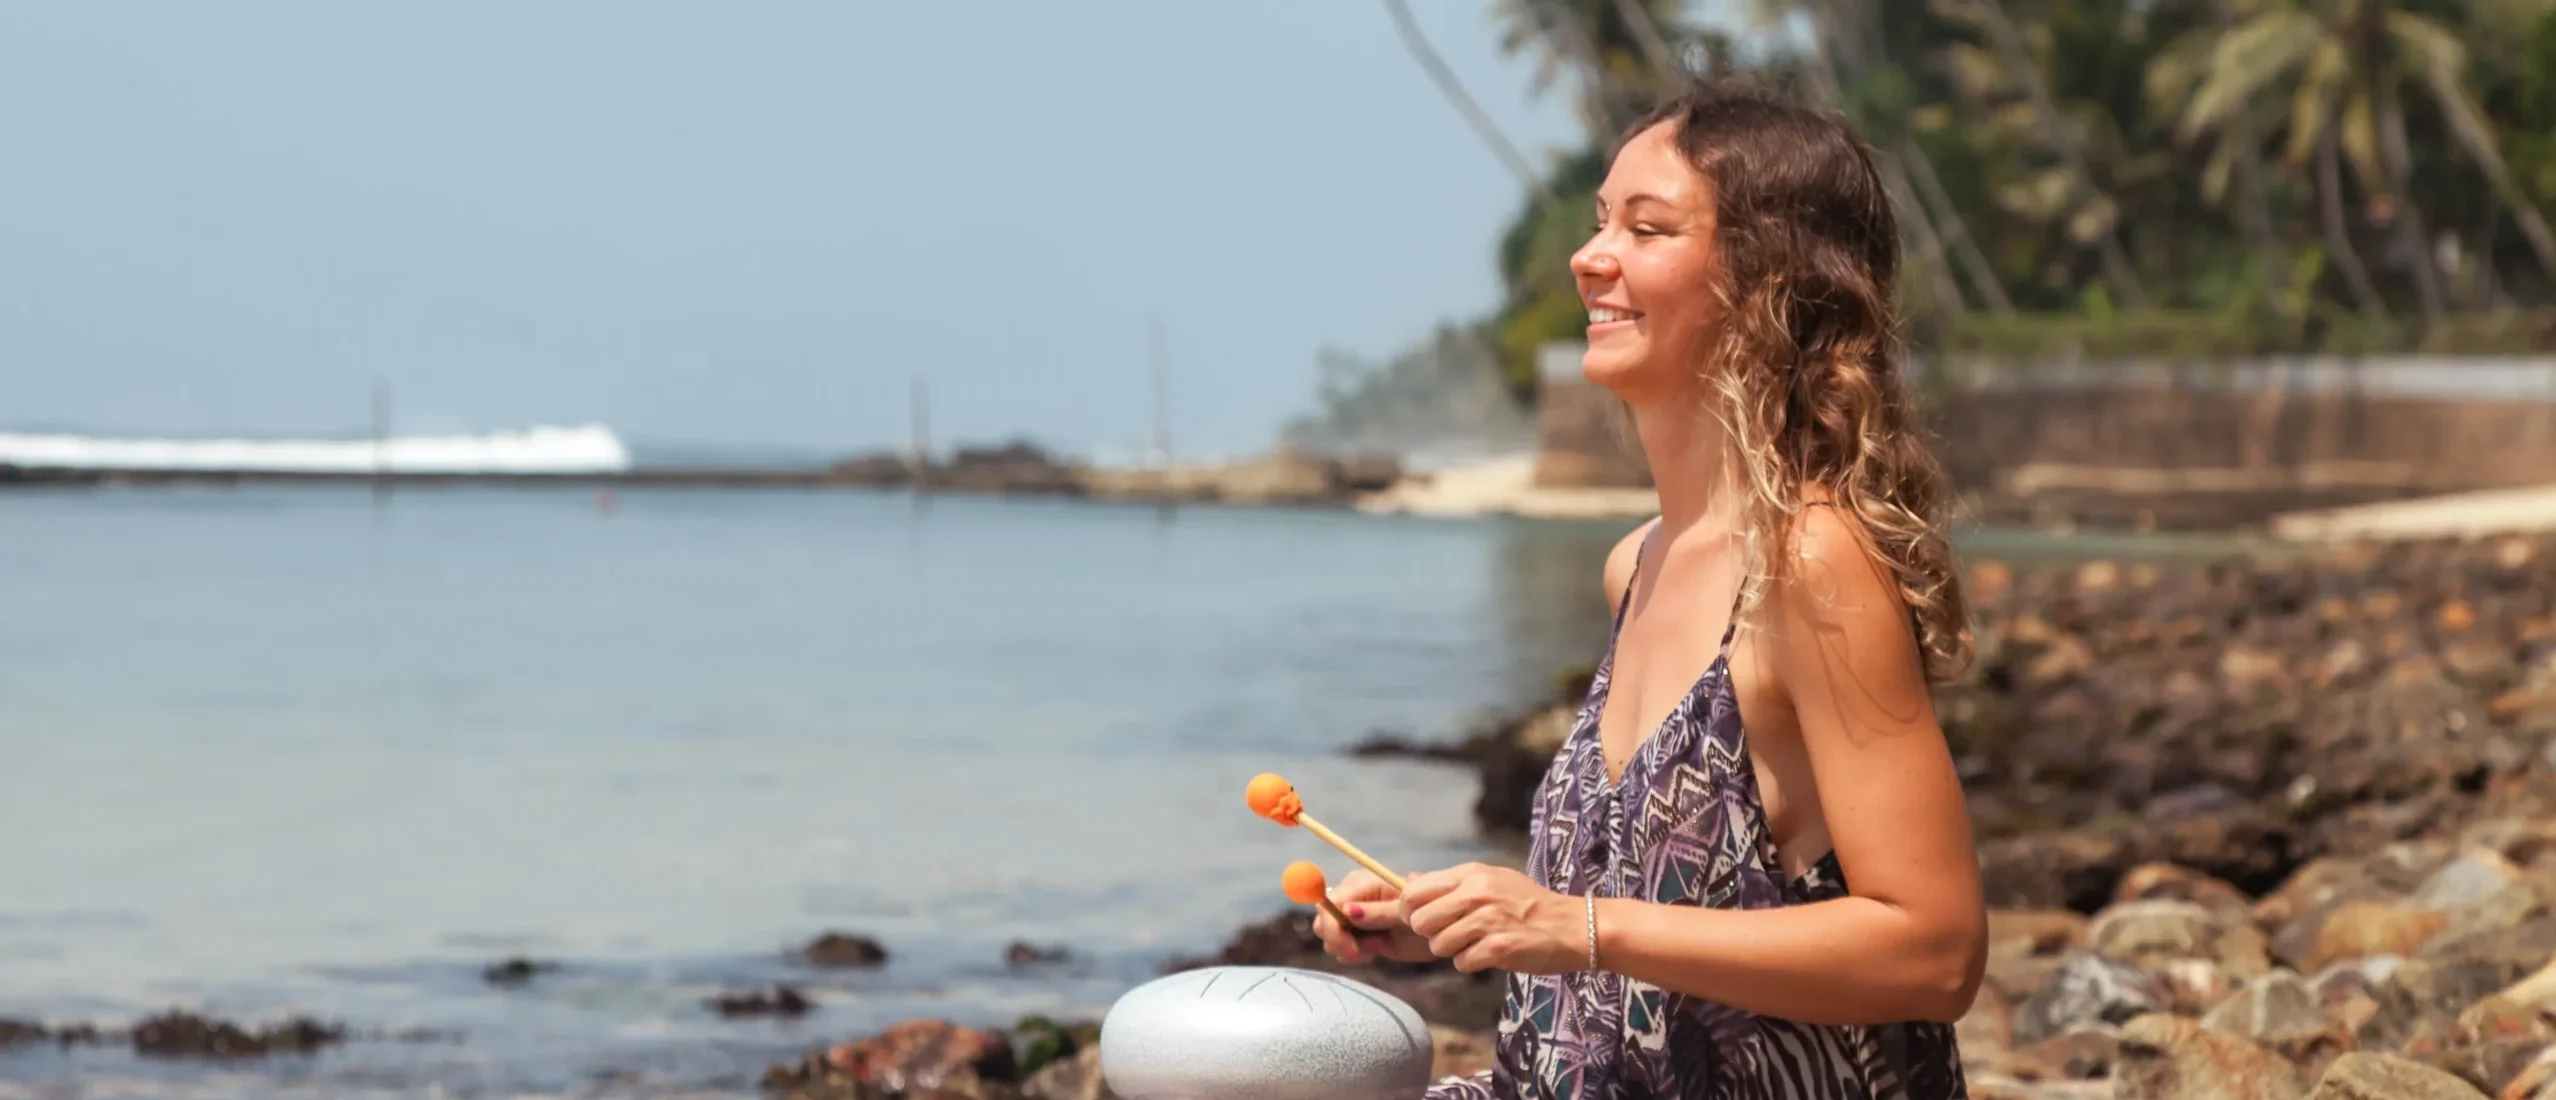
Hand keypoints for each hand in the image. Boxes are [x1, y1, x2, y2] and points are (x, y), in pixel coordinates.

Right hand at [1310, 868, 1434, 964]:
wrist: (1439, 929)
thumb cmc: (1428, 913)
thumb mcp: (1407, 914)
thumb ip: (1378, 912)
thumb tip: (1347, 910)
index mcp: (1362, 883)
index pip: (1328, 904)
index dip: (1333, 928)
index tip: (1352, 950)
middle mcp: (1351, 896)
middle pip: (1322, 920)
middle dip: (1340, 941)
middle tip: (1372, 949)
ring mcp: (1352, 915)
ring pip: (1328, 937)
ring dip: (1351, 948)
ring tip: (1381, 945)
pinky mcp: (1355, 932)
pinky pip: (1339, 947)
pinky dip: (1355, 954)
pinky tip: (1377, 949)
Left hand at [1397, 862, 1585, 974]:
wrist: (1572, 926)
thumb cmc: (1528, 904)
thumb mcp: (1492, 880)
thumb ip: (1450, 883)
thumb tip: (1409, 881)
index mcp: (1471, 874)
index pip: (1414, 892)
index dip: (1410, 912)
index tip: (1423, 921)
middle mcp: (1476, 893)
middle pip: (1420, 921)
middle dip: (1431, 934)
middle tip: (1452, 936)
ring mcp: (1488, 920)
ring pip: (1439, 945)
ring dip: (1453, 951)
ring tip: (1476, 944)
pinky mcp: (1499, 947)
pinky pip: (1462, 963)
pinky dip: (1472, 963)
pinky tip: (1490, 954)